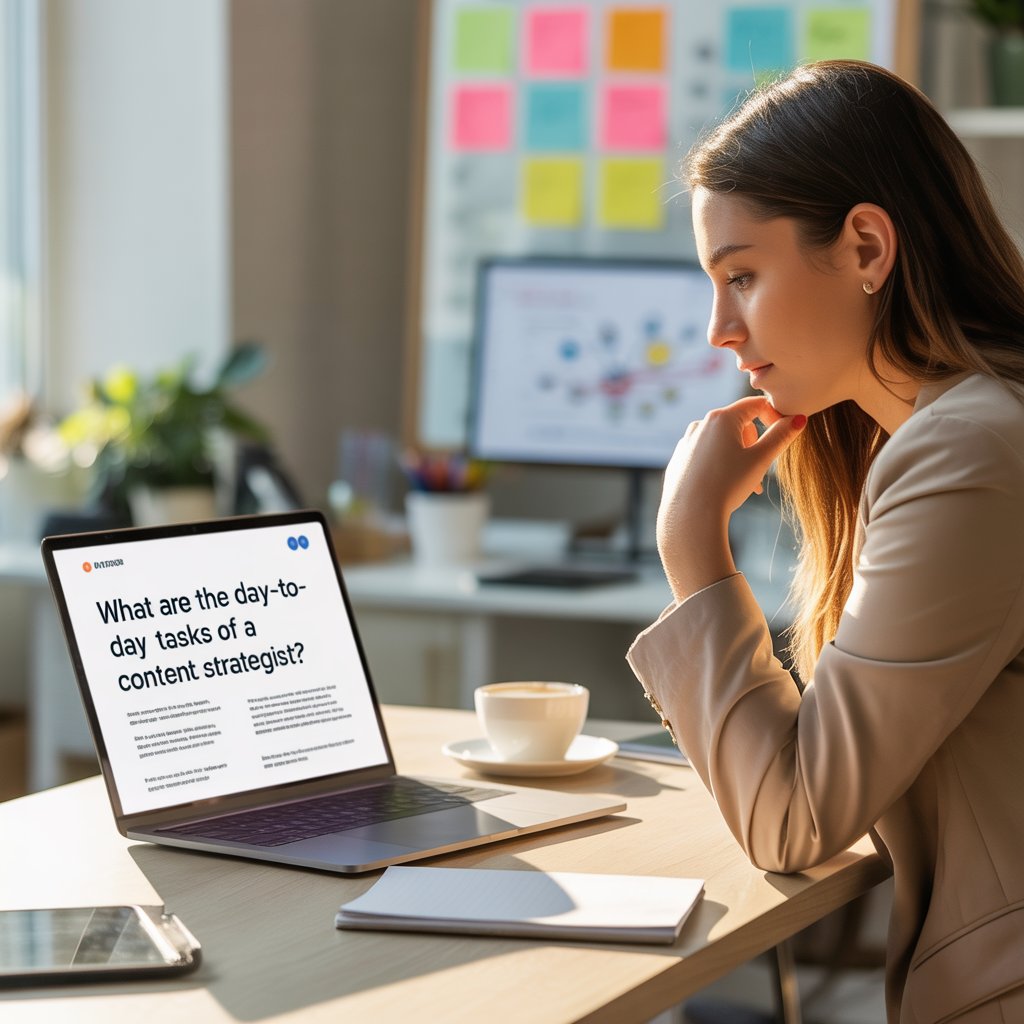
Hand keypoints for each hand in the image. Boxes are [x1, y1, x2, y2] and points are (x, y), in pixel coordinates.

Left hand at [656, 397, 805, 599]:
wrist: (691, 514)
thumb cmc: (728, 485)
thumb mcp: (761, 460)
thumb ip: (781, 436)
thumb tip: (799, 418)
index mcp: (721, 418)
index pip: (756, 405)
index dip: (775, 417)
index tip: (783, 436)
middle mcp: (701, 424)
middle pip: (738, 424)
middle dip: (754, 444)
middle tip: (760, 470)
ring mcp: (687, 441)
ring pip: (722, 441)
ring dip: (738, 456)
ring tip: (745, 483)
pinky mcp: (679, 459)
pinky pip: (705, 454)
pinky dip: (719, 464)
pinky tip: (722, 485)